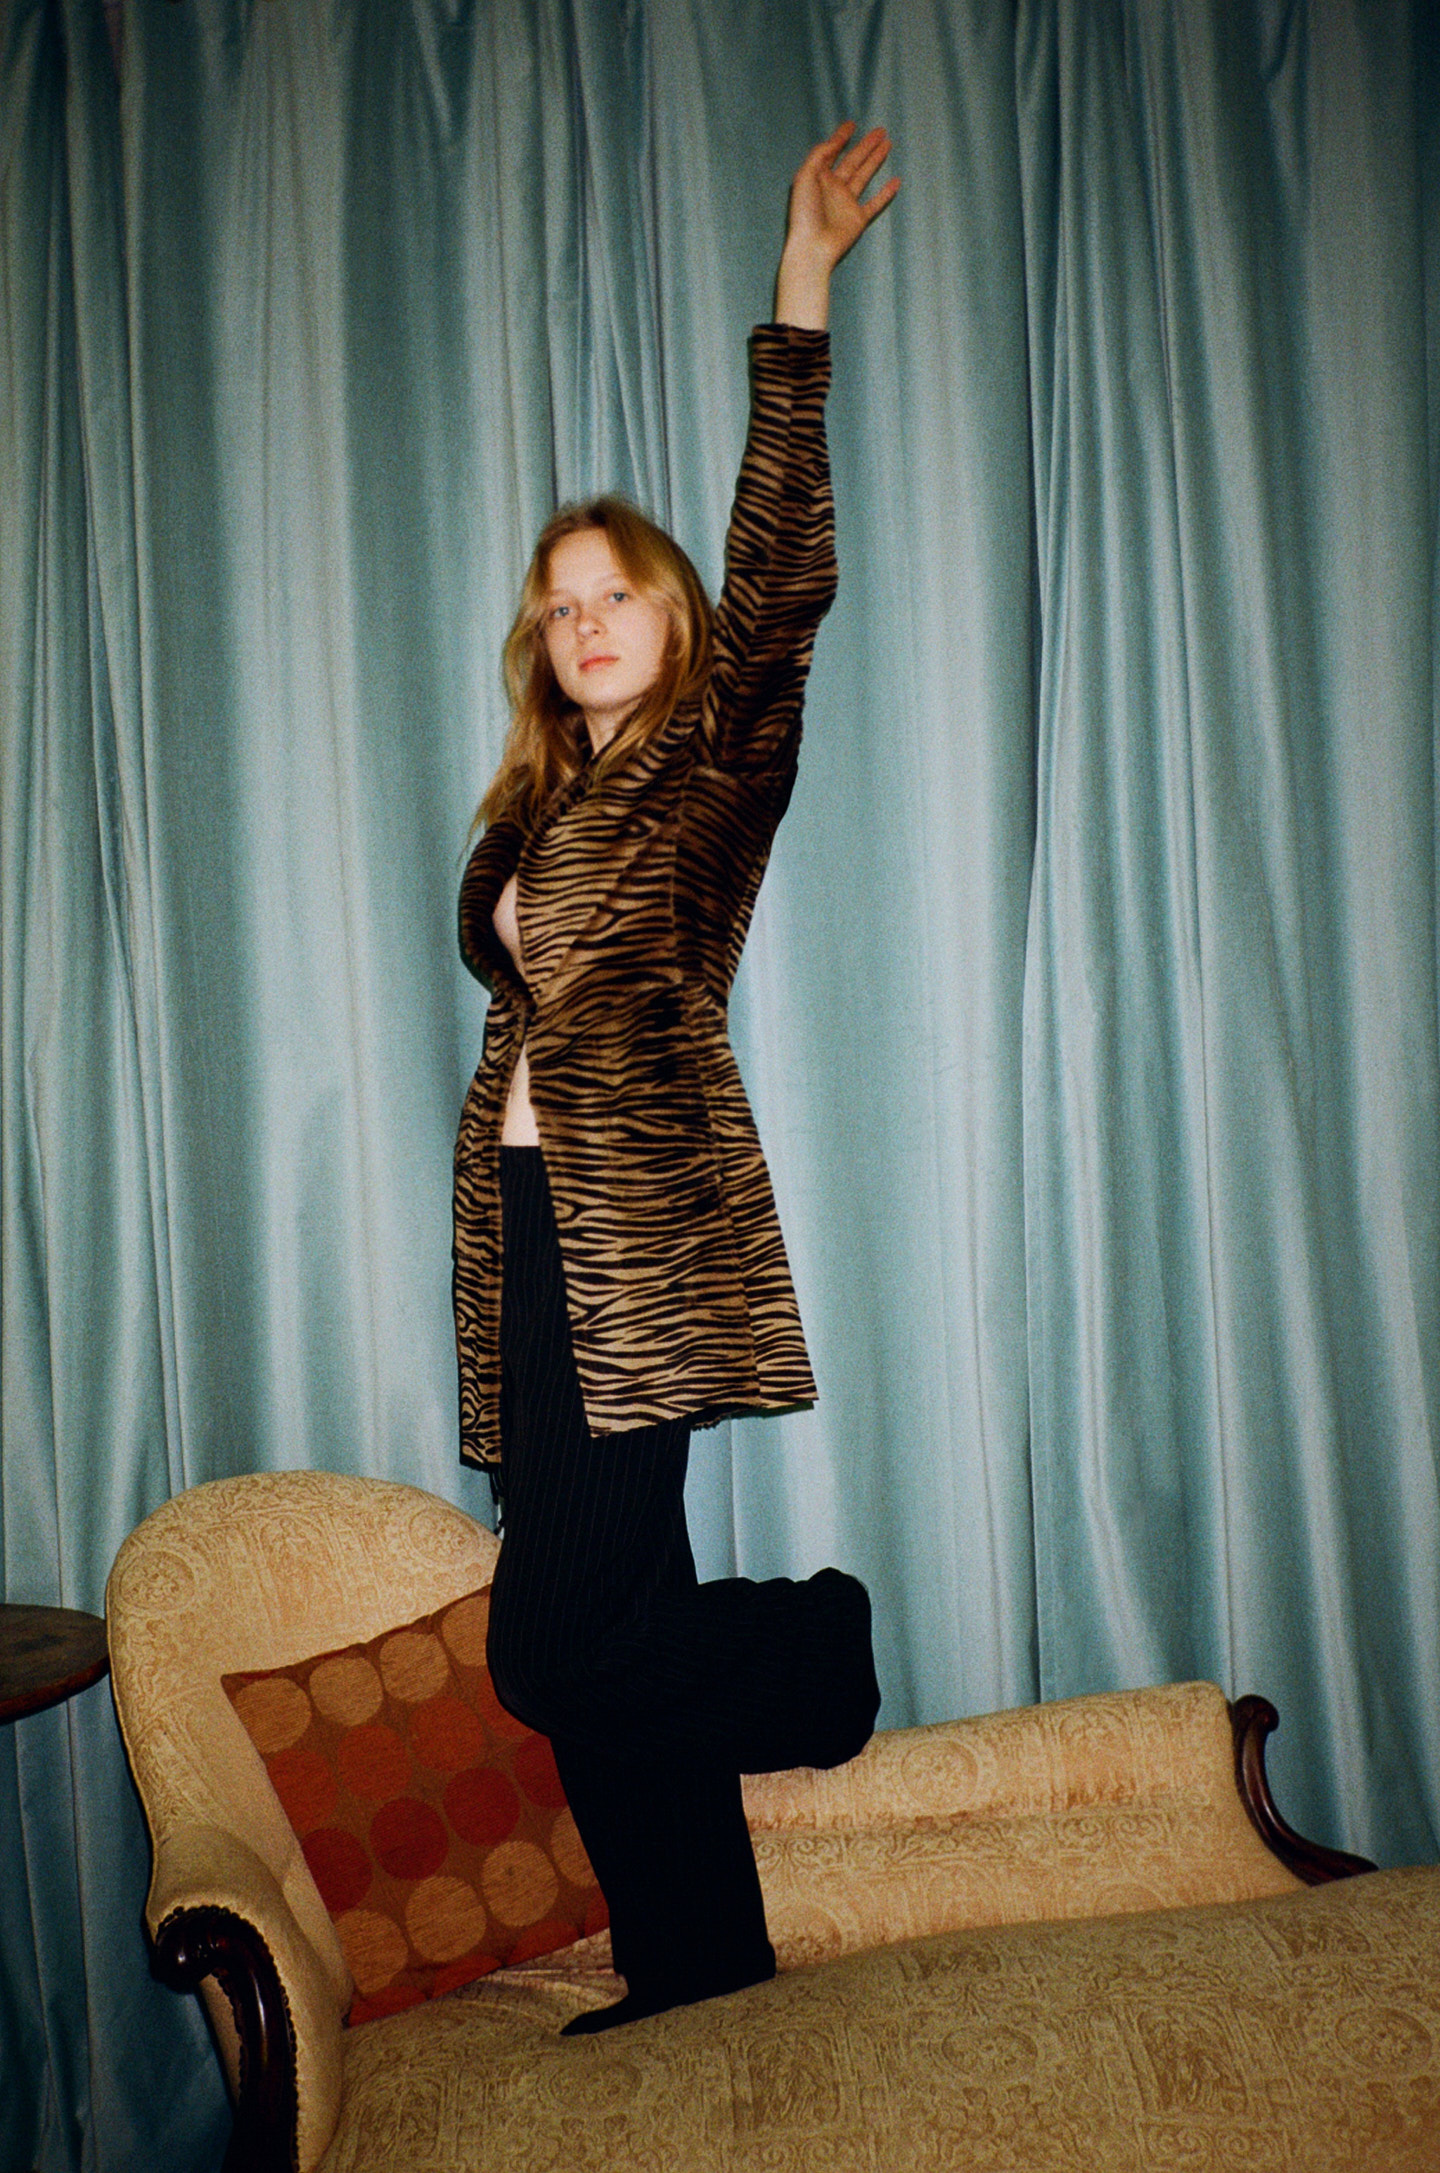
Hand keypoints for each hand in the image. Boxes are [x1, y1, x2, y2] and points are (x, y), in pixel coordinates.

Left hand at [774, 123, 898, 328]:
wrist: (812, 247)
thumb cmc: (804, 213)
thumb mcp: (805, 176)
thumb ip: (820, 155)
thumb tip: (836, 141)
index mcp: (819, 178)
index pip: (832, 152)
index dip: (841, 137)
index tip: (852, 124)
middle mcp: (834, 188)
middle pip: (853, 161)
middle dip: (866, 145)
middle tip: (880, 130)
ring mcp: (847, 203)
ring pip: (865, 176)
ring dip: (876, 160)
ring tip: (888, 144)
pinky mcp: (858, 219)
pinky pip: (875, 203)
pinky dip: (886, 193)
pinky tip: (895, 181)